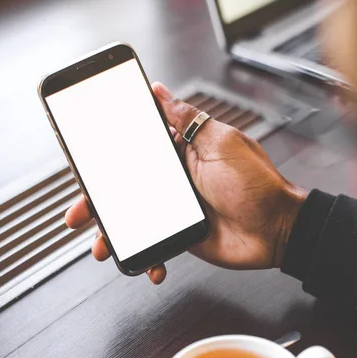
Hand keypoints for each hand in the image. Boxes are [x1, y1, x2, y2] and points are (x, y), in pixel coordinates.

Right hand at [65, 82, 307, 283]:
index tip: (84, 168)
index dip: (105, 160)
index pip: (132, 152)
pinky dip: (148, 258)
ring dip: (114, 235)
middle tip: (78, 215)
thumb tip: (160, 92)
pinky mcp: (182, 236)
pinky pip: (156, 246)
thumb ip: (188, 120)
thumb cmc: (255, 183)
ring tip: (102, 249)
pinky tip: (148, 265)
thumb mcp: (220, 143)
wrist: (278, 230)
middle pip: (124, 189)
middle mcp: (174, 180)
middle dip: (98, 204)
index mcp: (179, 152)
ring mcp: (175, 210)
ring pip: (133, 221)